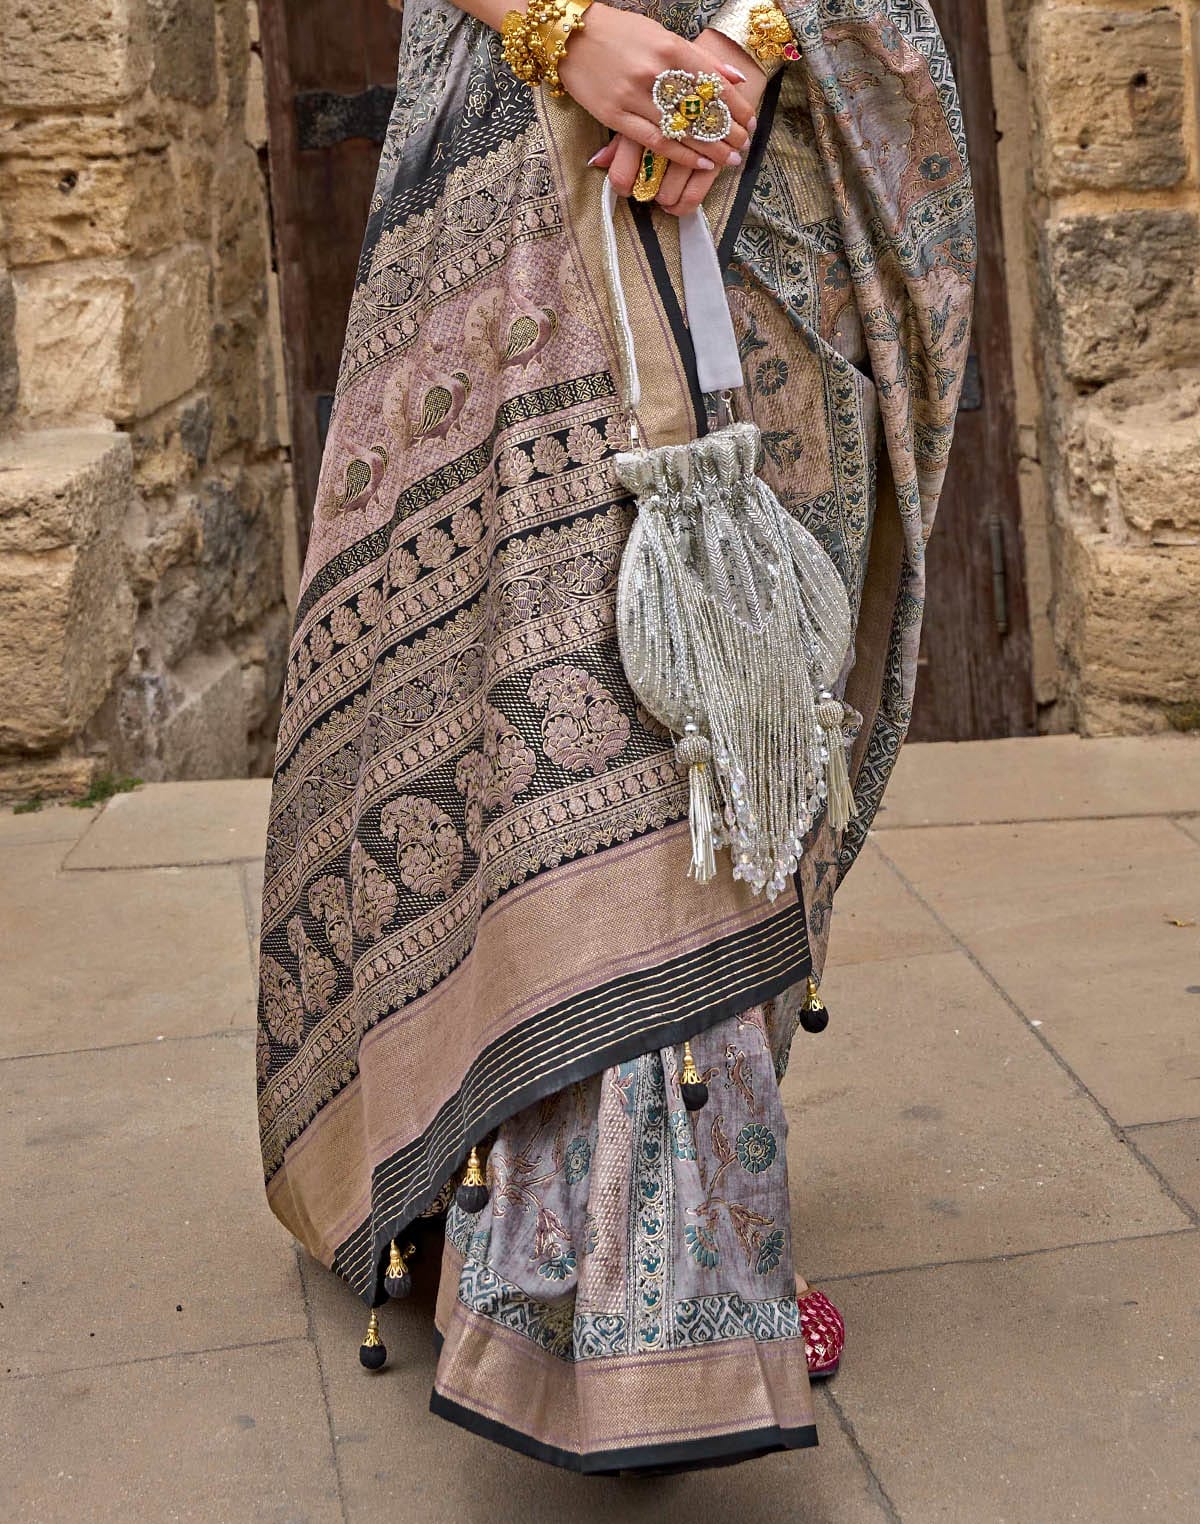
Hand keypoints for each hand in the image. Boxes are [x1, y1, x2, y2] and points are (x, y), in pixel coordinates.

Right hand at [587, 27, 767, 214]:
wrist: (571, 36)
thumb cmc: (620, 34)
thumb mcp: (661, 35)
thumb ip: (696, 58)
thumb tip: (734, 79)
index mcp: (670, 49)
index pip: (714, 84)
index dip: (736, 107)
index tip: (751, 122)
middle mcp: (655, 73)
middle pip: (702, 109)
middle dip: (728, 131)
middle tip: (743, 146)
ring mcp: (634, 96)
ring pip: (682, 129)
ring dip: (711, 148)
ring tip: (729, 159)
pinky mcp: (615, 116)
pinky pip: (656, 141)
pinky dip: (682, 155)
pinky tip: (701, 163)